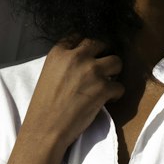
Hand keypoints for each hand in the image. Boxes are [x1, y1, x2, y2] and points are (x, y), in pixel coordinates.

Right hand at [21, 37, 125, 155]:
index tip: (90, 54)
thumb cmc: (44, 105)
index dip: (87, 46)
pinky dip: (116, 94)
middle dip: (104, 54)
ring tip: (107, 83)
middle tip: (103, 67)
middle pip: (101, 43)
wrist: (45, 128)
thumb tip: (84, 58)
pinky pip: (120, 86)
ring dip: (114, 72)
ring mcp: (92, 71)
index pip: (79, 35)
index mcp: (59, 52)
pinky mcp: (103, 88)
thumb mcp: (49, 73)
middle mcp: (76, 57)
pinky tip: (107, 100)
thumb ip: (65, 61)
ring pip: (117, 61)